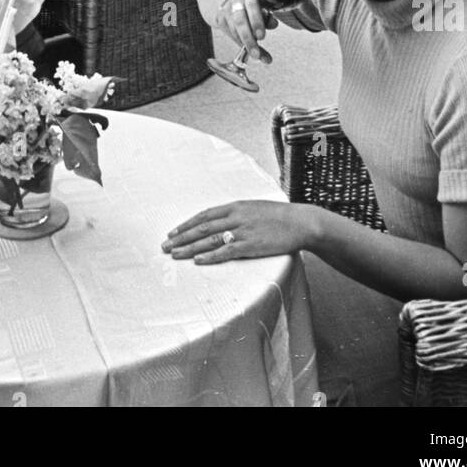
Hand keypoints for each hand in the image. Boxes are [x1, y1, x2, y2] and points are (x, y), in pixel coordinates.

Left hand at [161, 200, 309, 263]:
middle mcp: (236, 216)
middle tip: (165, 246)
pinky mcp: (251, 245)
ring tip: (175, 254)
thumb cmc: (279, 217)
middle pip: (202, 227)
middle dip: (182, 237)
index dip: (186, 224)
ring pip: (210, 239)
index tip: (173, 232)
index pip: (204, 215)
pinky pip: (226, 251)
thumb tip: (222, 223)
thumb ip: (237, 215)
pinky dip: (210, 256)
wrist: (300, 222)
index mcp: (236, 206)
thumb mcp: (254, 209)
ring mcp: (243, 231)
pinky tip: (198, 260)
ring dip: (190, 247)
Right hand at [213, 0, 275, 62]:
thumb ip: (268, 16)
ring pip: (234, 30)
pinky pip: (230, 34)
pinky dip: (240, 44)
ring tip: (256, 54)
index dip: (256, 21)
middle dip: (248, 38)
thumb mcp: (263, 5)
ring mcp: (226, 9)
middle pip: (239, 20)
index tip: (261, 36)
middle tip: (256, 53)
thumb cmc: (252, 4)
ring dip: (245, 44)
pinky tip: (248, 50)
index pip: (252, 5)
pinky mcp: (219, 19)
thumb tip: (274, 24)